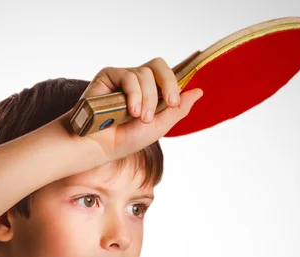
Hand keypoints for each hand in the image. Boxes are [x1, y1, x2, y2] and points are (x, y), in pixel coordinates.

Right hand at [78, 57, 202, 161]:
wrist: (100, 146)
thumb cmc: (124, 139)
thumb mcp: (159, 126)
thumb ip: (178, 109)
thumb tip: (199, 91)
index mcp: (150, 92)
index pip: (167, 75)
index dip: (178, 77)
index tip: (181, 91)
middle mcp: (137, 82)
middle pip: (159, 66)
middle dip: (168, 83)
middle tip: (170, 103)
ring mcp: (123, 77)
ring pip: (145, 74)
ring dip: (147, 98)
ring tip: (139, 117)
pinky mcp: (108, 75)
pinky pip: (129, 76)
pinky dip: (134, 94)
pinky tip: (130, 110)